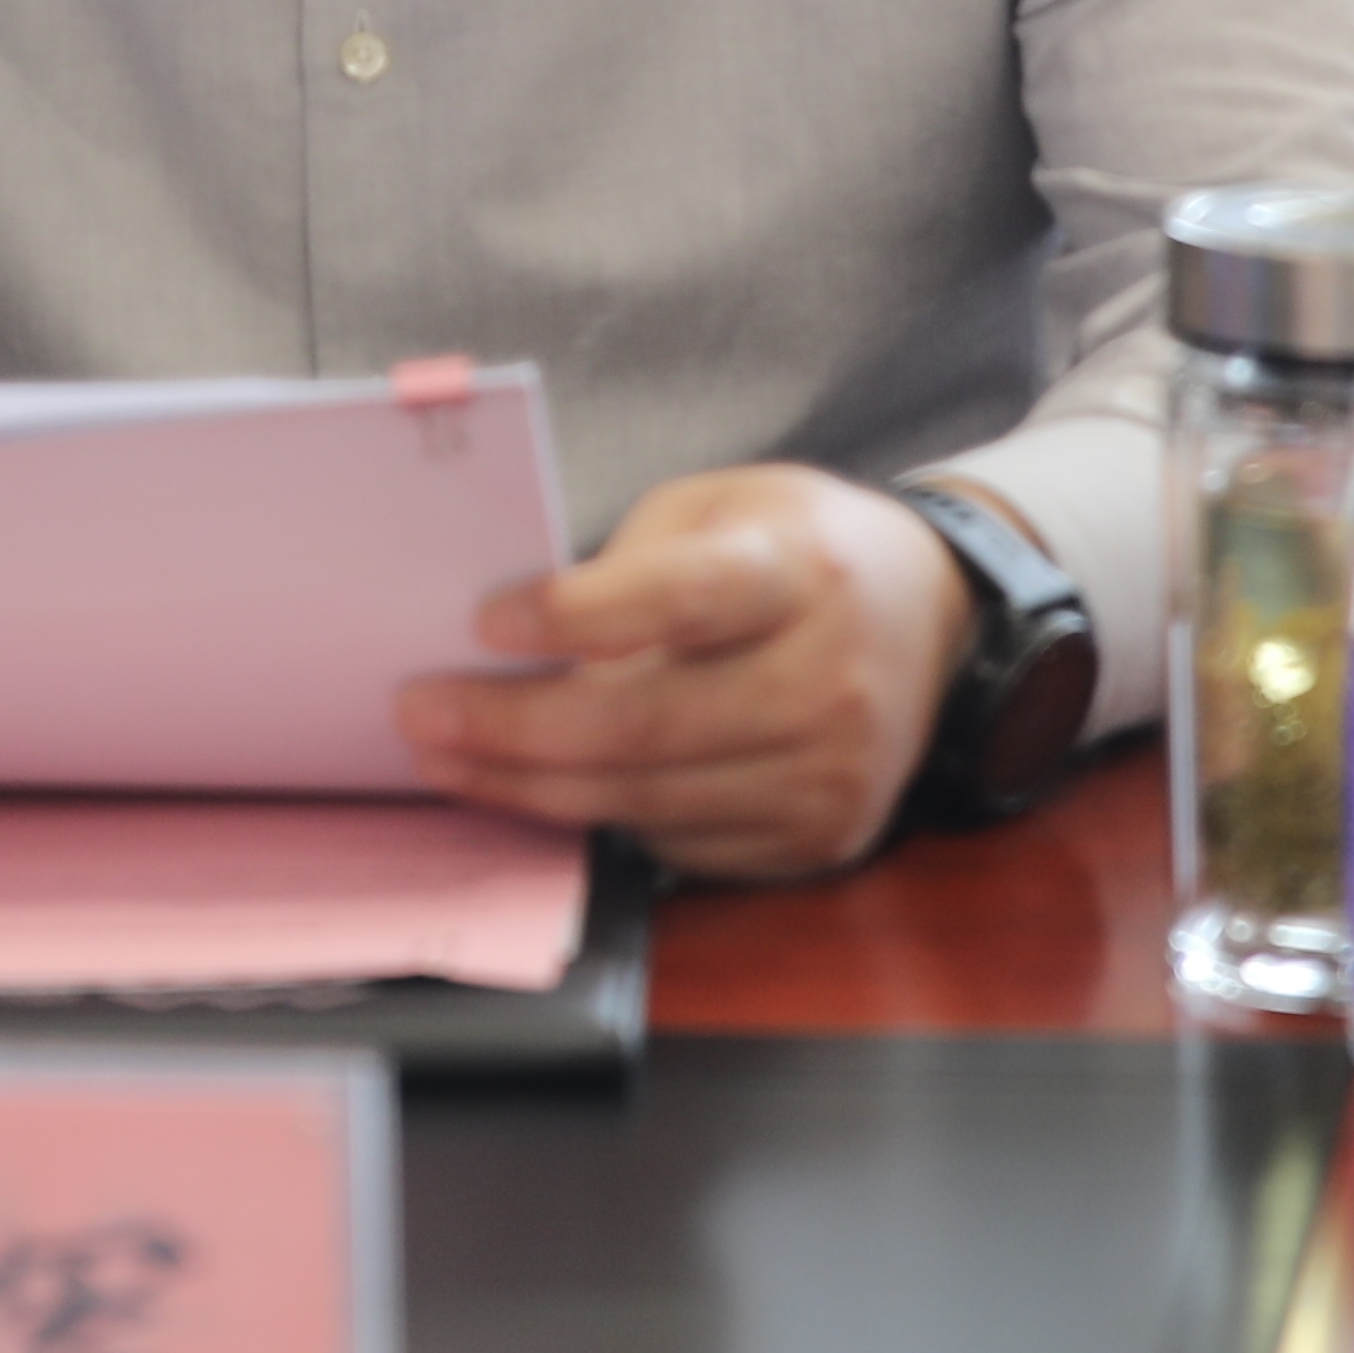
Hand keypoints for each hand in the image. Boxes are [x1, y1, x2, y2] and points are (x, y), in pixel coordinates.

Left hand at [392, 464, 973, 880]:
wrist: (931, 622)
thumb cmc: (797, 553)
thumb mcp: (723, 507)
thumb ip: (630, 563)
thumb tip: (508, 637)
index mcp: (800, 573)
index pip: (682, 601)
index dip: (578, 615)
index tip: (484, 621)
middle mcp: (826, 681)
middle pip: (646, 726)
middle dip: (514, 727)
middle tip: (422, 714)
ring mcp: (828, 774)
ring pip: (648, 799)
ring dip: (529, 786)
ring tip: (448, 758)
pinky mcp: (818, 839)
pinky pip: (679, 845)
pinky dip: (596, 820)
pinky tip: (534, 790)